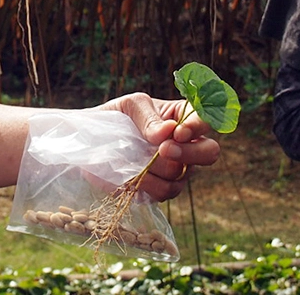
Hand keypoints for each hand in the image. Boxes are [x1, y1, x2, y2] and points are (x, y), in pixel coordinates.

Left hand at [99, 92, 220, 200]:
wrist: (90, 142)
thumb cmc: (114, 116)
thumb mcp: (129, 106)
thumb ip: (148, 117)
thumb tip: (168, 132)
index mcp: (182, 117)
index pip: (206, 120)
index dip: (198, 128)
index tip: (178, 132)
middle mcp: (185, 145)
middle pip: (209, 152)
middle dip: (189, 153)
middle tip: (164, 150)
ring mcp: (176, 170)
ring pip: (183, 176)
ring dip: (159, 170)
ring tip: (136, 161)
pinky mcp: (159, 189)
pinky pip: (164, 192)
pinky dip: (148, 185)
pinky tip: (133, 175)